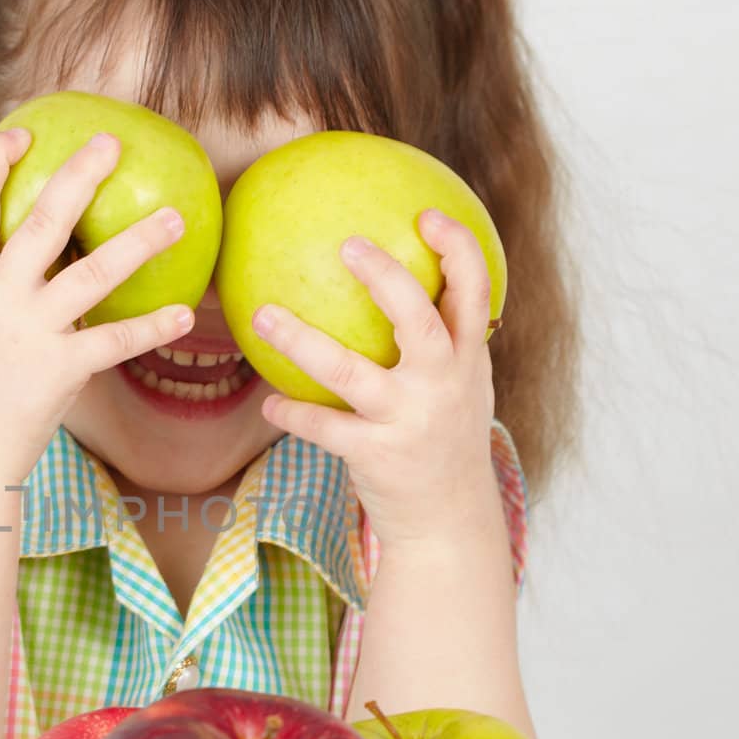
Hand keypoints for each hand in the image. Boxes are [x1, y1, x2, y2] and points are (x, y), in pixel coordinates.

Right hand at [0, 127, 194, 483]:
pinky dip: (152, 327)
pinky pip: (115, 342)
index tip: (23, 130)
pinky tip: (184, 313)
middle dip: (78, 174)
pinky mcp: (60, 370)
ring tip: (177, 215)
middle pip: (42, 221)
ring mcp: (29, 333)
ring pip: (92, 274)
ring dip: (138, 242)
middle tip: (113, 142)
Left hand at [250, 209, 502, 545]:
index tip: (428, 214)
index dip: (458, 248)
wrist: (449, 524)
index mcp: (469, 361)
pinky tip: (269, 402)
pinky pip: (323, 426)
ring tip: (262, 316)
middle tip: (347, 244)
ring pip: (349, 371)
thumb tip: (403, 282)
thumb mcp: (461, 389)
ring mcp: (409, 420)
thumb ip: (444, 342)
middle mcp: (445, 385)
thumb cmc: (443, 442)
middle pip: (419, 318)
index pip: (476, 292)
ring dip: (301, 341)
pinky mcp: (377, 455)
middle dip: (386, 277)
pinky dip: (292, 412)